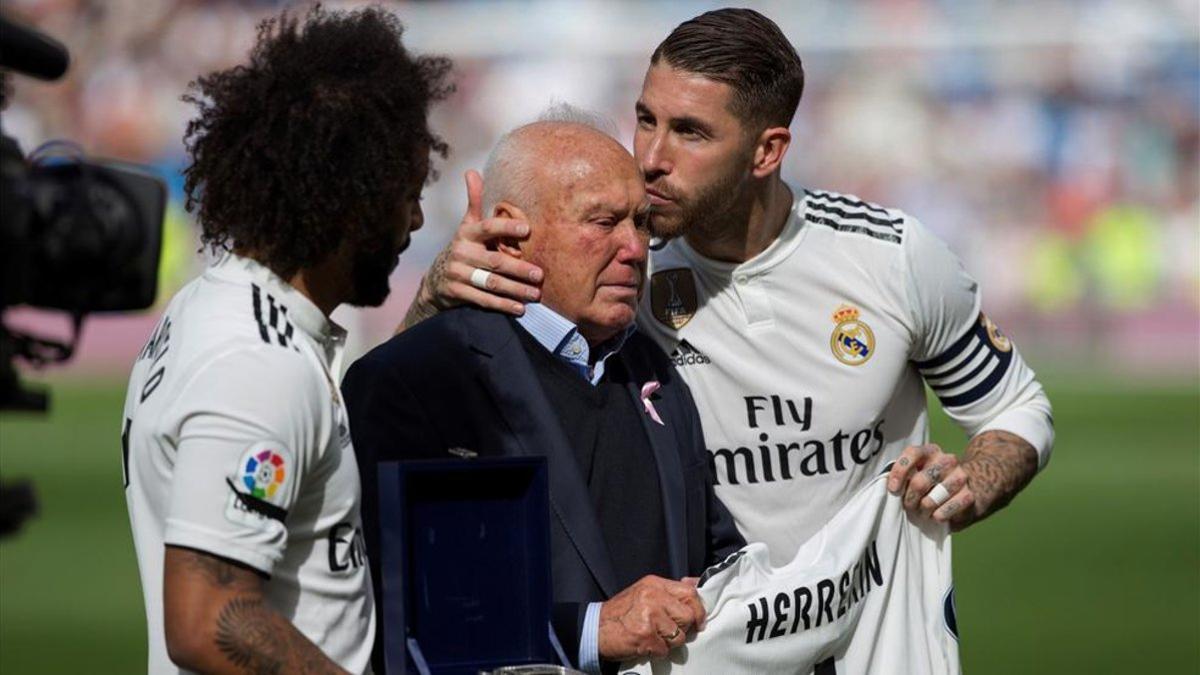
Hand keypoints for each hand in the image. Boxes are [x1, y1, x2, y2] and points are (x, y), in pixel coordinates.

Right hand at [418, 170, 541, 314]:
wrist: (436, 280)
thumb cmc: (463, 248)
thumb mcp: (467, 226)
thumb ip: (474, 202)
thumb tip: (471, 172)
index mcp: (467, 233)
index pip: (488, 228)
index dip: (506, 227)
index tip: (527, 229)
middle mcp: (462, 252)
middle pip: (495, 261)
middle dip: (519, 268)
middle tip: (540, 274)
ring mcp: (458, 274)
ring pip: (491, 283)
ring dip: (515, 290)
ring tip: (536, 294)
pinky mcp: (457, 293)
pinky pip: (483, 300)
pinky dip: (502, 305)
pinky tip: (520, 308)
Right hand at [598, 575, 704, 660]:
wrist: (595, 628)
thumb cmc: (621, 612)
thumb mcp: (644, 591)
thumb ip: (669, 590)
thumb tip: (695, 584)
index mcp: (654, 584)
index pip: (690, 593)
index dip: (699, 609)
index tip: (698, 621)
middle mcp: (652, 597)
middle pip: (688, 616)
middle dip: (683, 628)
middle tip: (669, 631)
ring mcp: (649, 617)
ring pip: (678, 636)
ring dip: (669, 643)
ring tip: (654, 637)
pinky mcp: (644, 637)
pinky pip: (664, 650)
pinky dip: (657, 652)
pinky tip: (645, 645)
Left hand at [887, 443, 970, 525]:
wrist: (969, 491)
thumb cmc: (933, 484)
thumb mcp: (918, 474)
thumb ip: (905, 475)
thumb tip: (889, 486)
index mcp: (931, 451)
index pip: (912, 454)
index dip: (899, 472)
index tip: (893, 489)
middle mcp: (947, 460)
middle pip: (919, 482)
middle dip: (909, 500)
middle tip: (910, 506)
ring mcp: (960, 477)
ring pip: (930, 501)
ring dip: (923, 511)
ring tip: (924, 512)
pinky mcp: (968, 495)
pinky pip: (944, 511)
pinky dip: (937, 517)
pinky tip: (937, 516)